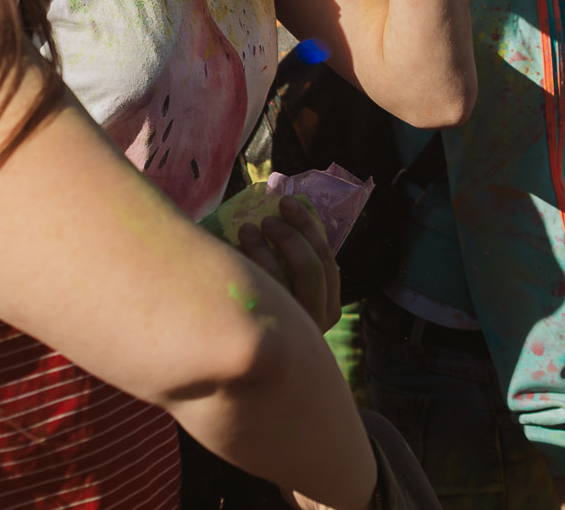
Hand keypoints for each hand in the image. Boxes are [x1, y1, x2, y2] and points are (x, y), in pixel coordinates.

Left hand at [234, 195, 342, 332]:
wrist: (254, 364)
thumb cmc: (274, 317)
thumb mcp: (296, 293)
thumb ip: (295, 265)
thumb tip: (281, 215)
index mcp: (331, 305)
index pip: (326, 258)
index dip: (307, 226)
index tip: (286, 201)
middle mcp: (319, 319)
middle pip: (311, 266)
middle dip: (289, 234)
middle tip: (267, 218)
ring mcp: (293, 331)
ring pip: (281, 279)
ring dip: (263, 247)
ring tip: (246, 229)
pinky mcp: (264, 336)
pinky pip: (255, 295)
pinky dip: (246, 267)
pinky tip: (233, 254)